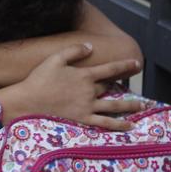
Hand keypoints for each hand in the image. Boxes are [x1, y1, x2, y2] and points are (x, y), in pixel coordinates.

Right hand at [10, 44, 143, 129]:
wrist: (28, 101)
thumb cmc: (38, 79)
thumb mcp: (54, 59)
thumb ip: (73, 50)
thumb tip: (90, 46)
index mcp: (84, 75)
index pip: (110, 69)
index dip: (124, 65)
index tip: (136, 63)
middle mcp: (90, 91)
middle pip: (110, 86)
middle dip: (122, 84)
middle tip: (133, 83)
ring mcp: (88, 106)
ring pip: (114, 105)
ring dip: (130, 104)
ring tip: (142, 104)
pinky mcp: (83, 119)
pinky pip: (105, 123)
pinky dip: (119, 124)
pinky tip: (130, 125)